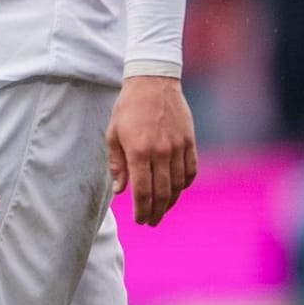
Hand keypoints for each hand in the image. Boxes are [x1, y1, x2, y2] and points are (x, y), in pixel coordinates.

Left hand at [105, 75, 197, 225]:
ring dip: (171, 202)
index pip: (143, 191)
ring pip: (178, 185)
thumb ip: (117, 164)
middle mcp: (161, 152)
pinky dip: (185, 184)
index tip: (140, 220)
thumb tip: (120, 191)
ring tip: (162, 210)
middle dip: (156, 211)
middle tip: (151, 221)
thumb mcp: (113, 134)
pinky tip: (177, 190)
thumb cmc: (128, 108)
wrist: (153, 83)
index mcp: (139, 151)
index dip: (142, 209)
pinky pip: (191, 171)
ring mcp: (178, 147)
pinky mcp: (190, 142)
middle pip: (163, 193)